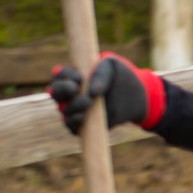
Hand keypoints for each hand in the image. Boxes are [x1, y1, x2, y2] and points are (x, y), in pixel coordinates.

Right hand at [48, 53, 165, 135]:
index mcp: (74, 76)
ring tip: (88, 102)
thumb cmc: (121, 77)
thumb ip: (101, 73)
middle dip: (61, 90)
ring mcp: (75, 109)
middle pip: (55, 92)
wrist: (137, 96)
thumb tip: (92, 93)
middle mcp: (71, 93)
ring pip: (63, 109)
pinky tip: (82, 117)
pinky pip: (71, 125)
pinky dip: (73, 121)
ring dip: (72, 106)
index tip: (79, 77)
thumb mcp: (113, 67)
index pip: (59, 75)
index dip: (64, 76)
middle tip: (75, 89)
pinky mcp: (83, 125)